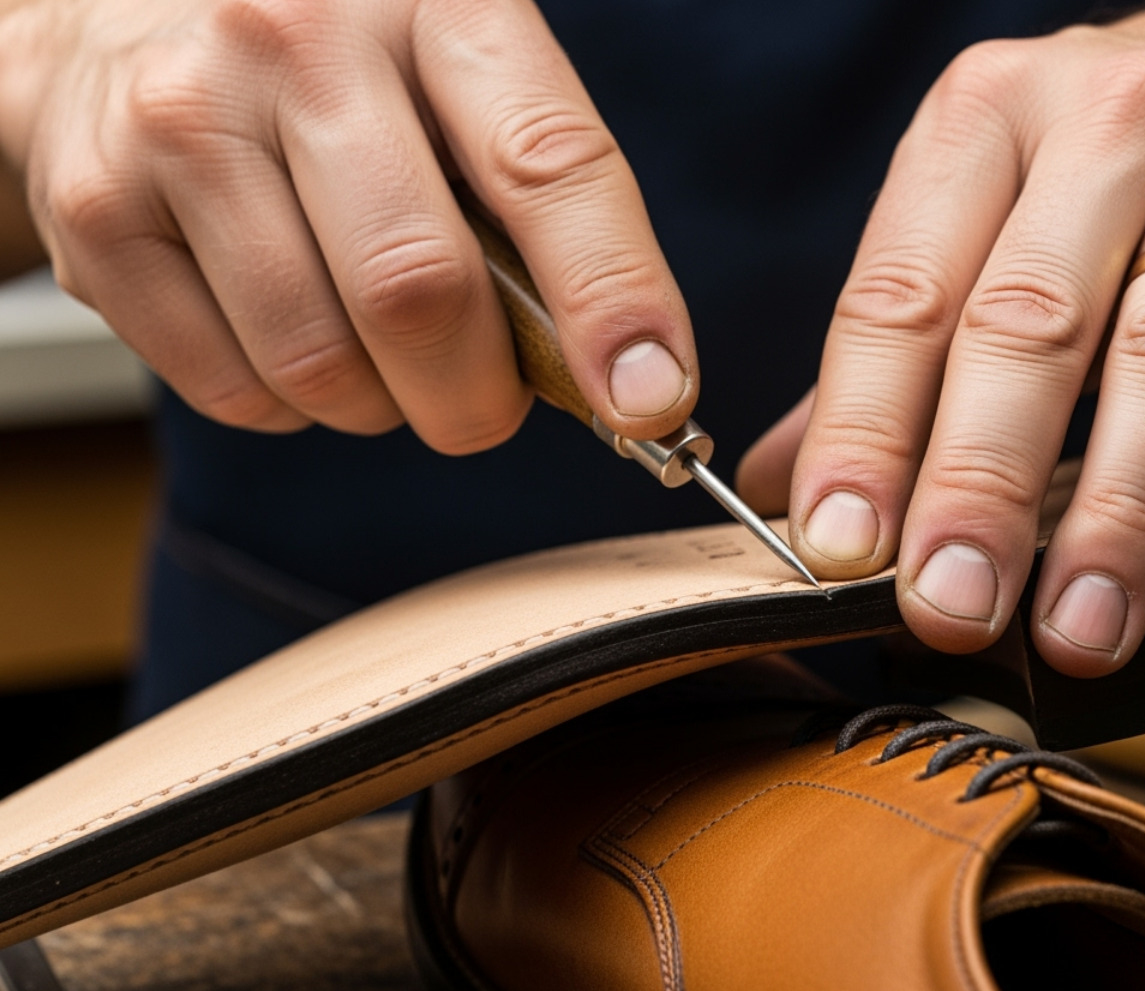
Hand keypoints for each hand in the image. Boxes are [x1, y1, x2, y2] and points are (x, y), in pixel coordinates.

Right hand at [0, 0, 695, 450]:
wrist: (131, 12)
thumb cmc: (340, 67)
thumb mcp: (459, 77)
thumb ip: (541, 205)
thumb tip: (623, 377)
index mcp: (433, 5)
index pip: (546, 165)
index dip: (611, 298)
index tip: (653, 399)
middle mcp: (295, 44)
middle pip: (417, 292)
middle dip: (476, 398)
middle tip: (482, 403)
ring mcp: (181, 124)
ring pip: (322, 365)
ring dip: (379, 405)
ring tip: (374, 349)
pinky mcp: (99, 213)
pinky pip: (234, 391)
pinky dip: (291, 405)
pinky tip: (289, 332)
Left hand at [742, 0, 1144, 673]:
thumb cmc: (1113, 153)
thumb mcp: (987, 198)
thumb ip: (893, 342)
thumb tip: (783, 484)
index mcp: (984, 118)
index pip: (902, 293)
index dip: (864, 430)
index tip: (841, 547)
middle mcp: (1106, 126)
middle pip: (1032, 324)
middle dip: (983, 484)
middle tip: (953, 605)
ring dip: (1121, 517)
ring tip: (1080, 628)